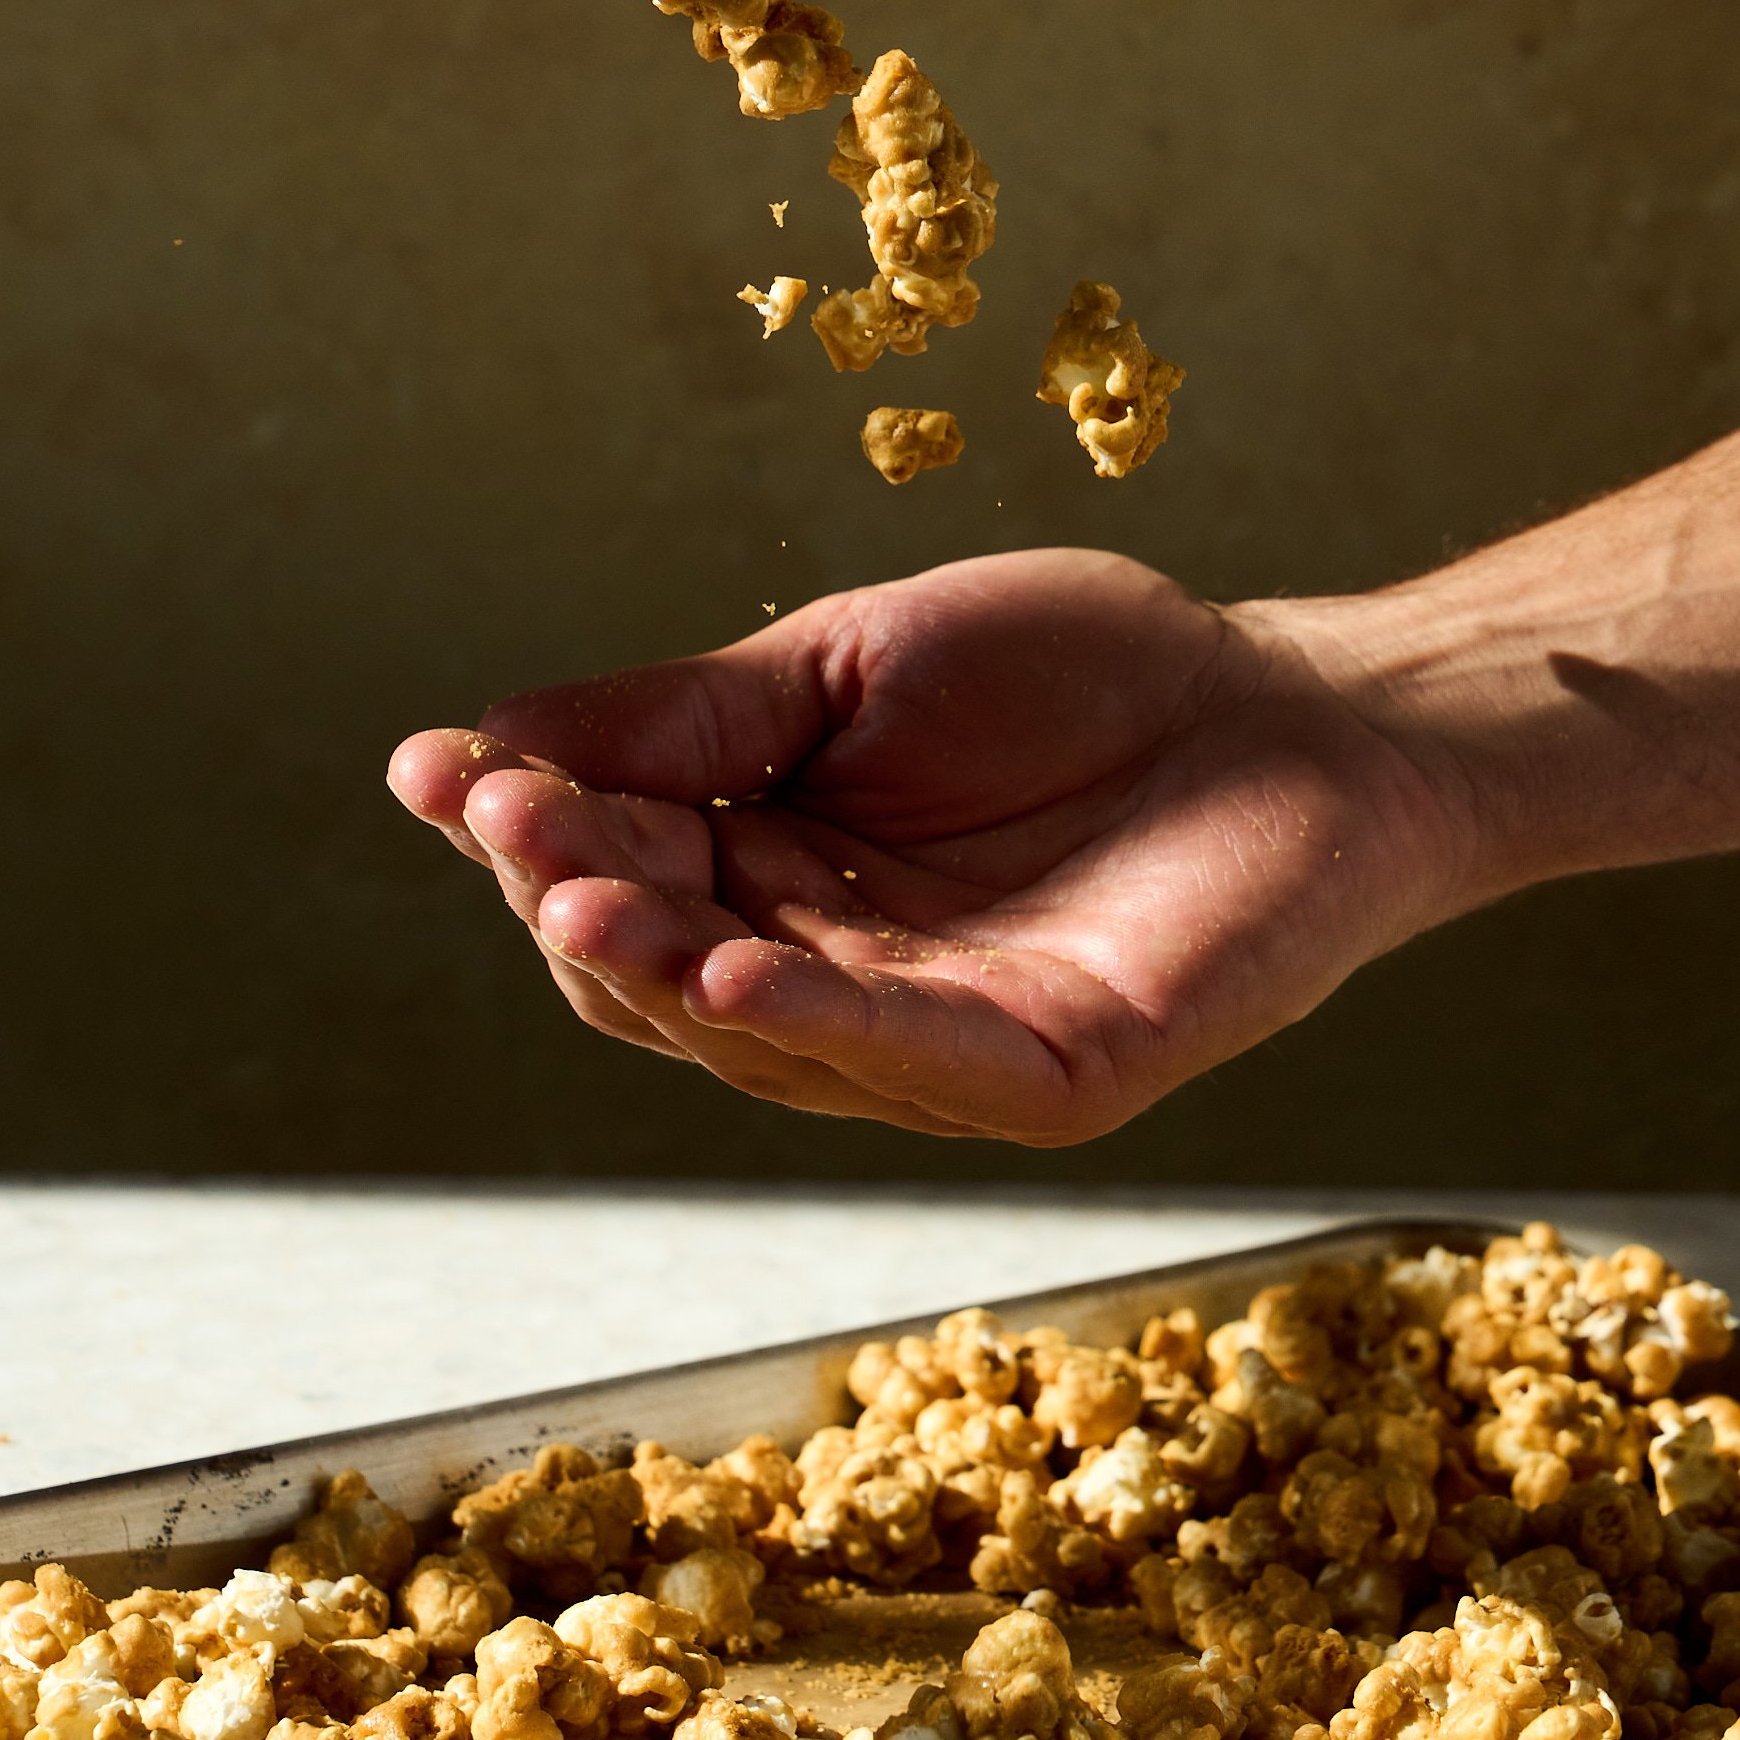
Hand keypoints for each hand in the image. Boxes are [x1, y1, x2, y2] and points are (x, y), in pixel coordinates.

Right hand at [387, 549, 1476, 1142]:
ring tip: (581, 895)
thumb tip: (482, 742)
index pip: (620, 876)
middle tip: (509, 828)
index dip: (530, 831)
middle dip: (578, 897)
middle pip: (664, 970)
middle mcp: (840, 980)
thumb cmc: (1088, 675)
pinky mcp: (1052, 1076)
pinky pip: (916, 1065)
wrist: (1299, 708)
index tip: (440, 771)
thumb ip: (696, 715)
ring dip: (667, 968)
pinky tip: (737, 966)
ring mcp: (943, 1045)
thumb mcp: (857, 662)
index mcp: (780, 878)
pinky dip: (822, 1022)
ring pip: (766, 1033)